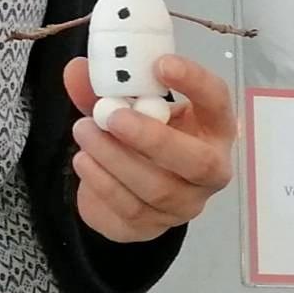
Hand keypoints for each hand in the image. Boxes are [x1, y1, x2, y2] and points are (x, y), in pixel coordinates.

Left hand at [66, 54, 233, 242]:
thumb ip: (107, 89)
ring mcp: (186, 205)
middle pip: (197, 162)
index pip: (218, 102)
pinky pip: (130, 211)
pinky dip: (102, 183)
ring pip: (157, 190)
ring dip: (114, 158)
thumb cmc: (141, 136)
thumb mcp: (128, 107)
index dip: (194, 82)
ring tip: (83, 131)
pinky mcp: (154, 228)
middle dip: (152, 139)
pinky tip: (83, 160)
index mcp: (213, 128)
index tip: (161, 64)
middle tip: (112, 116)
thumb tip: (76, 70)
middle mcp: (210, 171)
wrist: (129, 189)